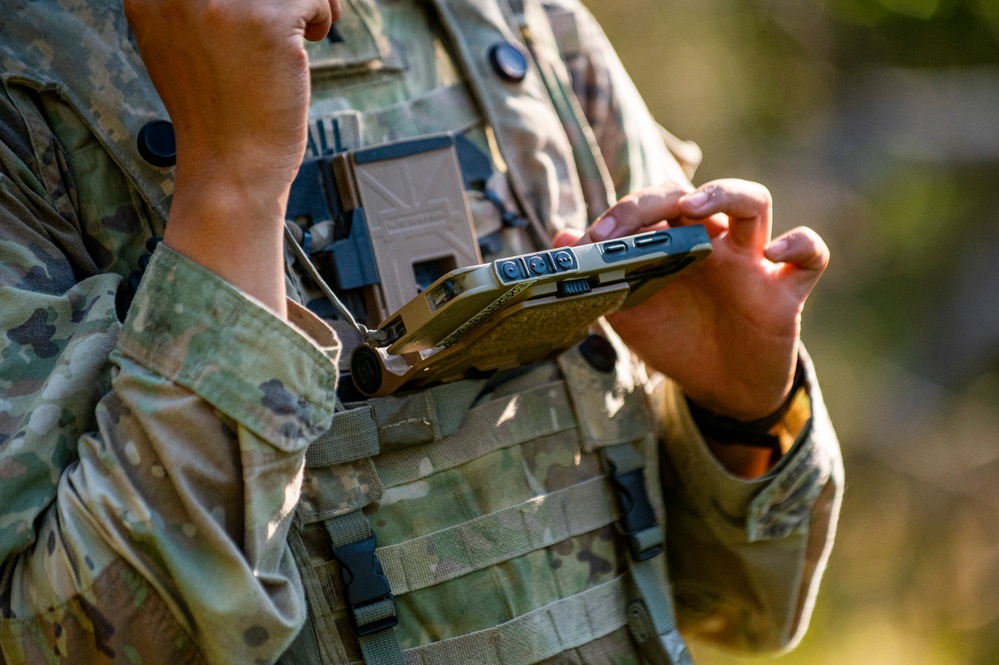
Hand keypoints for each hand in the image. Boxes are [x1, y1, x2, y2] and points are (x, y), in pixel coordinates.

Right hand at [124, 0, 339, 314]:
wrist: (230, 172)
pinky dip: (322, 15)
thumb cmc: (218, 119)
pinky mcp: (267, 22)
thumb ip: (198, 8)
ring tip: (309, 28)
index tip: (260, 10)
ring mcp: (223, 4)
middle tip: (298, 12)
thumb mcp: (181, 49)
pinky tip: (313, 42)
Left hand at [554, 179, 828, 420]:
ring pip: (755, 201)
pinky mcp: (787, 289)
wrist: (721, 388)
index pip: (655, 203)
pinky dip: (800, 244)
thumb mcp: (630, 309)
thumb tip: (560, 238)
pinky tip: (774, 253)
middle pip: (698, 191)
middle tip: (627, 223)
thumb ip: (599, 274)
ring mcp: (753, 259)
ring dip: (727, 194)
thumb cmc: (676, 338)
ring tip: (695, 208)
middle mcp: (715, 240)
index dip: (624, 212)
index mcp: (676, 240)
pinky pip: (811, 254)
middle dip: (660, 198)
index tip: (593, 239)